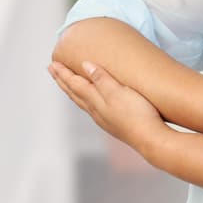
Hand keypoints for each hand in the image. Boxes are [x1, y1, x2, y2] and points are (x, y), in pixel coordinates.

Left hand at [49, 60, 163, 153]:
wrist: (150, 138)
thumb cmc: (138, 113)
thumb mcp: (120, 92)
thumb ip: (102, 79)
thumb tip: (85, 65)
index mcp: (96, 100)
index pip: (75, 84)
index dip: (64, 73)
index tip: (52, 64)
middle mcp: (96, 110)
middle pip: (74, 93)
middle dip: (63, 81)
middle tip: (52, 69)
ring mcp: (103, 119)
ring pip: (81, 102)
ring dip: (72, 91)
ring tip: (67, 84)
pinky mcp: (113, 123)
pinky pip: (91, 108)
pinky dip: (84, 100)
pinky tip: (90, 102)